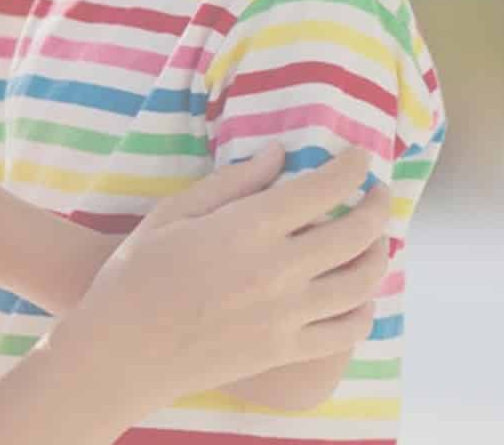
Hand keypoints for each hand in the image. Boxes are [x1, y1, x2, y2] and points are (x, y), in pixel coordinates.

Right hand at [59, 146, 392, 401]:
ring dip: (379, 254)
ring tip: (378, 240)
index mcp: (247, 228)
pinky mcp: (285, 350)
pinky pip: (344, 331)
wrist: (123, 350)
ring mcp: (286, 315)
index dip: (350, 168)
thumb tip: (278, 154)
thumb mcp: (173, 213)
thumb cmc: (137, 274)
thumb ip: (232, 182)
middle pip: (355, 234)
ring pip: (360, 282)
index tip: (359, 157)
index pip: (322, 189)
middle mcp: (277, 270)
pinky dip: (364, 310)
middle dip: (377, 206)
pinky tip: (362, 298)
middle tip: (379, 194)